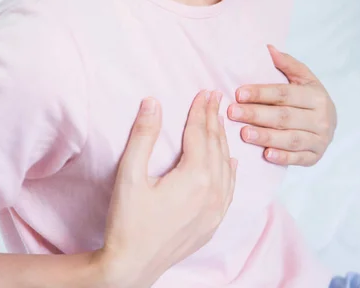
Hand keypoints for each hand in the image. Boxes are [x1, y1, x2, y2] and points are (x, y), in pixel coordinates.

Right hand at [96, 91, 236, 287]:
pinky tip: (232, 162)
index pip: (200, 134)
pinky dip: (231, 172)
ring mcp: (216, 210)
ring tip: (220, 122)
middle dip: (214, 119)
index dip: (201, 111)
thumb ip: (143, 137)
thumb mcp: (130, 175)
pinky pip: (229, 190)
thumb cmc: (127, 222)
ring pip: (226, 166)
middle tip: (216, 98)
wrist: (132, 267)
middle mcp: (213, 192)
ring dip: (222, 142)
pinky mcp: (213, 224)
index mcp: (195, 177)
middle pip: (216, 146)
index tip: (206, 91)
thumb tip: (152, 103)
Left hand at [228, 45, 335, 166]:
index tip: (239, 93)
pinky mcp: (315, 157)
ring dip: (266, 136)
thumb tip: (268, 48)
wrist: (330, 124)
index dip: (261, 93)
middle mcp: (321, 118)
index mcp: (316, 96)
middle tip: (233, 112)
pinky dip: (283, 157)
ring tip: (244, 133)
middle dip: (257, 114)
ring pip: (290, 139)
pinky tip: (266, 154)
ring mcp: (320, 140)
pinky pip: (298, 159)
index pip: (284, 94)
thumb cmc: (309, 98)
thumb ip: (287, 64)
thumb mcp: (303, 79)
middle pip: (284, 116)